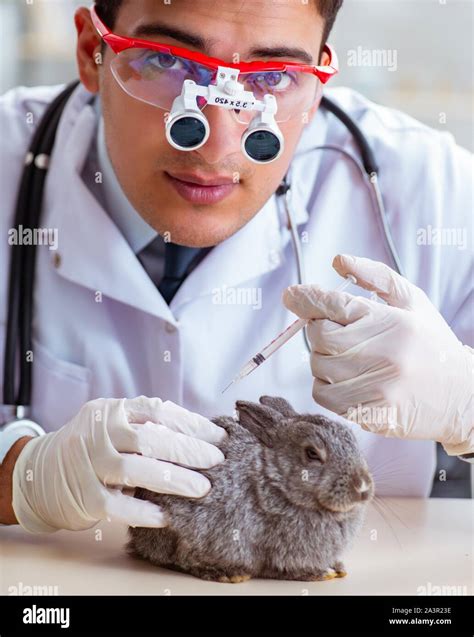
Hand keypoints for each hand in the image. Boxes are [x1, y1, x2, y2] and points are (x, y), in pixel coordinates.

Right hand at [12, 396, 226, 532]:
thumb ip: (146, 425)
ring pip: (135, 470)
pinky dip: (144, 511)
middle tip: (217, 462)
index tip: (219, 436)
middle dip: (188, 451)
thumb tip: (199, 435)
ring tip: (202, 488)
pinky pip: (118, 504)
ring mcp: (89, 464)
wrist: (39, 473)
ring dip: (173, 479)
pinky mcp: (84, 496)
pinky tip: (168, 515)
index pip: (158, 411)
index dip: (192, 424)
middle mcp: (99, 432)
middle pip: (150, 439)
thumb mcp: (113, 424)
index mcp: (112, 410)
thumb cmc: (93, 446)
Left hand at [283, 255, 472, 455]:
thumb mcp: (412, 301)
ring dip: (323, 360)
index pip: (334, 306)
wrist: (463, 397)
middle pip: (319, 338)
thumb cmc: (432, 343)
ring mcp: (376, 388)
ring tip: (349, 358)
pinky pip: (324, 396)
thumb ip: (374, 276)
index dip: (306, 299)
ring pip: (318, 367)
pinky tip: (348, 379)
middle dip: (319, 331)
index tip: (292, 295)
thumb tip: (337, 261)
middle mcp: (383, 355)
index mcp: (392, 322)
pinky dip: (327, 385)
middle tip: (337, 332)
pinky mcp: (370, 414)